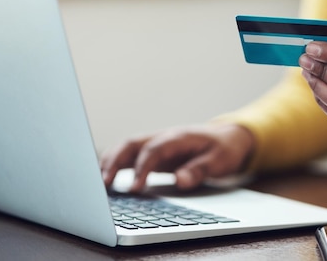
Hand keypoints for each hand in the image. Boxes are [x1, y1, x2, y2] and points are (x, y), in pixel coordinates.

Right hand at [100, 124, 254, 191]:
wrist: (229, 137)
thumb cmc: (224, 148)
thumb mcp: (220, 160)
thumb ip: (200, 170)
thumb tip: (180, 181)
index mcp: (178, 137)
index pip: (154, 150)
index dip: (142, 168)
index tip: (134, 188)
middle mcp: (163, 137)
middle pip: (132, 144)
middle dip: (115, 162)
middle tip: (103, 185)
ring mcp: (156, 143)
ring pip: (126, 148)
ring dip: (110, 162)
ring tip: (97, 184)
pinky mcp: (153, 153)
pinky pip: (130, 156)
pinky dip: (114, 164)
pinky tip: (104, 181)